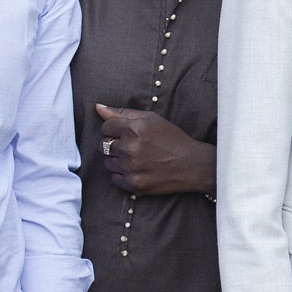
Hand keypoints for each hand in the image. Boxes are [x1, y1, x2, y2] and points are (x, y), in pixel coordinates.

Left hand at [96, 104, 215, 196]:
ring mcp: (131, 168)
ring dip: (118, 161)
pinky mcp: (134, 184)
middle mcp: (130, 148)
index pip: (106, 127)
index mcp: (134, 128)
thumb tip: (98, 107)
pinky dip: (122, 175)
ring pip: (108, 163)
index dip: (114, 130)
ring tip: (136, 160)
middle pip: (104, 145)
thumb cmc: (172, 140)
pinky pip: (114, 179)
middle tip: (133, 148)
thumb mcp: (151, 119)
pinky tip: (137, 171)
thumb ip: (123, 113)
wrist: (193, 166)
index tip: (126, 134)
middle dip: (115, 145)